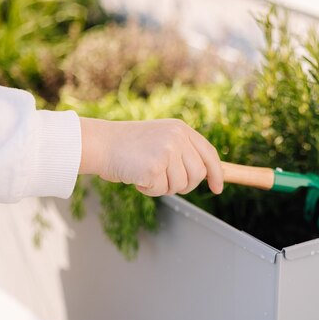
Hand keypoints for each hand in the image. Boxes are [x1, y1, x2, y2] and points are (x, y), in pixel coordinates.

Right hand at [79, 118, 223, 196]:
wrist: (101, 143)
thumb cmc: (129, 146)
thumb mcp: (161, 138)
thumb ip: (182, 151)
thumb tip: (206, 174)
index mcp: (181, 129)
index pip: (209, 153)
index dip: (216, 173)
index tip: (217, 188)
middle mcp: (177, 137)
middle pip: (197, 174)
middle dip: (184, 185)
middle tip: (163, 180)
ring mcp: (167, 151)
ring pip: (180, 185)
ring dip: (163, 187)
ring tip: (145, 172)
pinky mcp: (155, 167)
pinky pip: (161, 190)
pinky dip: (148, 189)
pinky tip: (136, 176)